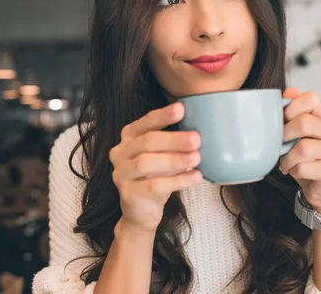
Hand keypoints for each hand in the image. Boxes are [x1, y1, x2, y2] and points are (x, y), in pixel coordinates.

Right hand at [109, 103, 202, 232]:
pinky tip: (195, 177)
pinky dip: (177, 180)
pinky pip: (153, 186)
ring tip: (197, 158)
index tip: (181, 108)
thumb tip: (200, 132)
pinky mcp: (127, 194)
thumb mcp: (164, 155)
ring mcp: (121, 173)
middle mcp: (121, 152)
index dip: (163, 115)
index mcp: (129, 136)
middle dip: (173, 139)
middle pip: (147, 142)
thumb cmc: (156, 175)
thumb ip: (174, 142)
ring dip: (174, 160)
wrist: (141, 210)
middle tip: (196, 139)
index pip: (146, 122)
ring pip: (147, 163)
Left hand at [279, 88, 320, 213]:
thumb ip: (292, 114)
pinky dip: (292, 171)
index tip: (283, 120)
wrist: (320, 189)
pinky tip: (293, 171)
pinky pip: (303, 168)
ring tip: (285, 162)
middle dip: (284, 134)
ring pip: (303, 148)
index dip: (292, 106)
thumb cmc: (305, 159)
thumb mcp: (296, 135)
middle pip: (305, 122)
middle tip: (279, 144)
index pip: (312, 98)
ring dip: (287, 157)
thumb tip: (289, 91)